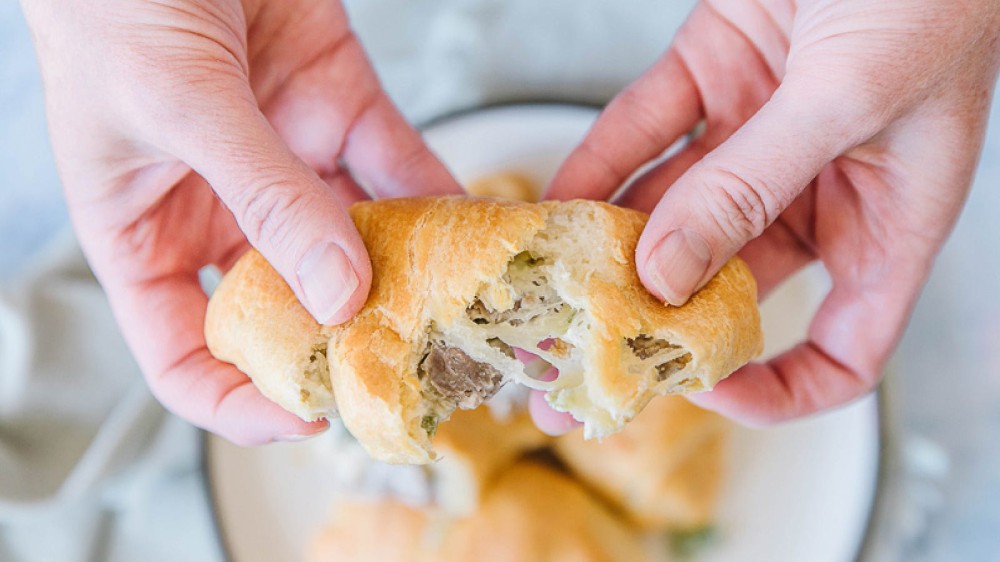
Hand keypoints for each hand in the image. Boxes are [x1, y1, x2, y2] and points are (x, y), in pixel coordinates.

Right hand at [22, 0, 460, 444]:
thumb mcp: (178, 105)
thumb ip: (265, 197)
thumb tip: (339, 293)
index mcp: (148, 233)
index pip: (187, 358)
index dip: (243, 401)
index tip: (312, 414)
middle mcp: (221, 209)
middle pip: (290, 306)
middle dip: (349, 338)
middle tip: (414, 364)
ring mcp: (285, 162)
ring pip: (355, 240)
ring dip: (409, 271)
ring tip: (463, 302)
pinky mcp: (337, 108)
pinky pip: (396, 166)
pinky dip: (436, 195)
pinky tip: (474, 225)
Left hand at [546, 0, 999, 424]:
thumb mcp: (849, 92)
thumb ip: (754, 185)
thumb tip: (665, 271)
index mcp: (887, 215)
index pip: (844, 348)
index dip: (780, 386)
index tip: (702, 387)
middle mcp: (820, 184)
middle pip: (731, 284)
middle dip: (654, 325)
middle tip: (579, 363)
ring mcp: (761, 131)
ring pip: (675, 212)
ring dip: (609, 250)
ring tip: (547, 290)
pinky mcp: (713, 72)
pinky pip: (643, 134)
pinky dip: (598, 166)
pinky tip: (552, 202)